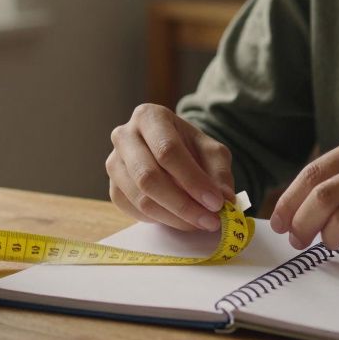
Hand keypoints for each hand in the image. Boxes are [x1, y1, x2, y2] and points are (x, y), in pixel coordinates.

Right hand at [106, 104, 234, 230]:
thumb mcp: (211, 152)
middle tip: (210, 221)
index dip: (193, 179)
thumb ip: (219, 173)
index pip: (168, 151)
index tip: (215, 202)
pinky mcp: (113, 188)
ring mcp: (114, 163)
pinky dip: (161, 220)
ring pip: (142, 199)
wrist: (168, 151)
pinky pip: (135, 211)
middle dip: (183, 204)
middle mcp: (124, 136)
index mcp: (149, 117)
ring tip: (200, 222)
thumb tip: (225, 200)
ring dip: (175, 217)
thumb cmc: (189, 148)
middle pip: (149, 177)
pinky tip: (181, 219)